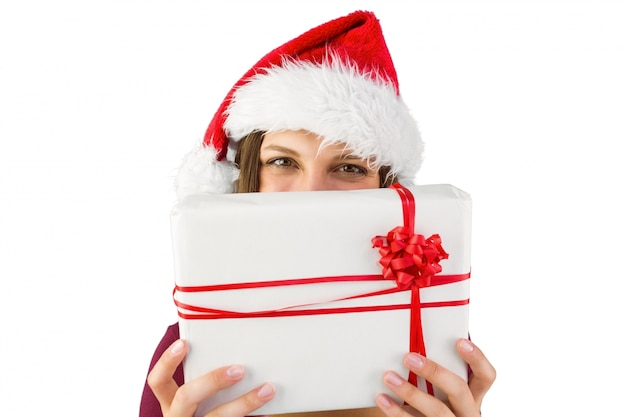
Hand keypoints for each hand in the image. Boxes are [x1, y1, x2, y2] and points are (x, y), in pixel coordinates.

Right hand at [147, 339, 275, 416]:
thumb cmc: (209, 409)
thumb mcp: (199, 398)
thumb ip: (207, 375)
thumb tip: (236, 343)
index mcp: (171, 402)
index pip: (157, 381)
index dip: (167, 362)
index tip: (184, 343)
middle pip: (187, 397)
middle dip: (212, 381)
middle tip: (239, 369)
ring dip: (245, 402)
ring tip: (267, 389)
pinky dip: (253, 416)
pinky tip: (269, 410)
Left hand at [375, 338, 495, 416]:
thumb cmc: (435, 401)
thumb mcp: (445, 390)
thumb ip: (440, 370)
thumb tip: (414, 339)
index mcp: (473, 395)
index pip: (486, 376)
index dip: (477, 358)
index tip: (459, 341)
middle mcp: (467, 411)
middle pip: (459, 390)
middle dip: (435, 372)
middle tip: (409, 358)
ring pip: (437, 410)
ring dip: (410, 392)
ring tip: (388, 377)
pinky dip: (396, 410)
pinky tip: (382, 398)